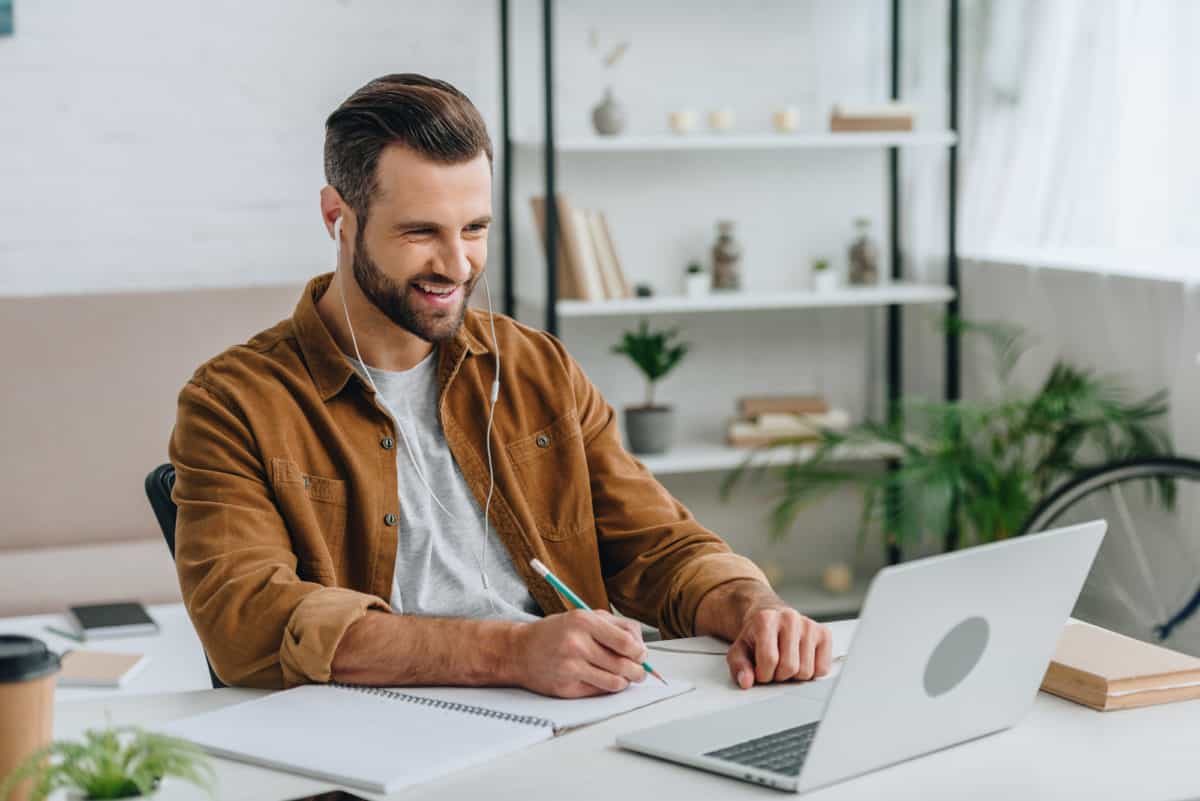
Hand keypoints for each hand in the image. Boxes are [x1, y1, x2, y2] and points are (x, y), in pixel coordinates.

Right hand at [512, 609, 647, 697]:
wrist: (520, 650)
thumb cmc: (555, 632)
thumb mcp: (583, 617)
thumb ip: (614, 626)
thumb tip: (640, 646)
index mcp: (583, 621)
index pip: (626, 641)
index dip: (640, 651)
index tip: (642, 654)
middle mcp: (576, 644)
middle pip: (623, 664)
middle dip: (638, 671)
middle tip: (640, 671)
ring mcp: (570, 667)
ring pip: (615, 682)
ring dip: (626, 682)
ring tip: (625, 677)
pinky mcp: (566, 687)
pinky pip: (599, 692)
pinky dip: (607, 687)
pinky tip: (603, 679)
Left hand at [726, 601, 831, 688]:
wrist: (770, 616)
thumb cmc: (756, 634)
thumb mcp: (740, 649)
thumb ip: (739, 666)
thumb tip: (746, 681)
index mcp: (766, 619)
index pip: (769, 659)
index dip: (763, 674)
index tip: (760, 672)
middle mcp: (789, 618)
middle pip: (789, 667)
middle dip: (778, 676)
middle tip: (773, 668)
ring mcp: (809, 625)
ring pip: (807, 671)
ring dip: (794, 676)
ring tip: (785, 663)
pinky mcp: (824, 633)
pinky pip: (822, 669)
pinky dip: (811, 673)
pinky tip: (800, 661)